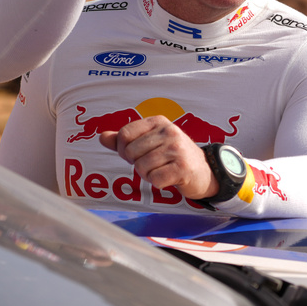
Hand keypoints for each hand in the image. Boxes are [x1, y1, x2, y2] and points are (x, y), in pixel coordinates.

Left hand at [98, 116, 217, 199]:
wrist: (205, 171)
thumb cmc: (172, 156)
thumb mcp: (150, 142)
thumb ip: (125, 140)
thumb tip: (101, 137)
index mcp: (158, 122)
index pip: (124, 133)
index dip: (123, 149)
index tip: (135, 154)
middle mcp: (168, 131)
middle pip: (130, 152)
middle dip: (136, 163)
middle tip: (152, 164)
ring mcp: (177, 149)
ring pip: (141, 167)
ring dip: (148, 174)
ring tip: (162, 170)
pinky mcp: (183, 168)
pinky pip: (155, 179)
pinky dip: (158, 183)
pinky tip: (168, 178)